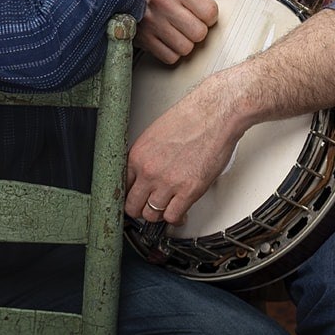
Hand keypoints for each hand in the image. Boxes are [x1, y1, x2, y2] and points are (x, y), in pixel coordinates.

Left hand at [125, 81, 239, 225]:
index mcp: (137, 155)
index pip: (121, 186)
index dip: (128, 195)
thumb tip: (145, 171)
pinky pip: (173, 217)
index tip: (133, 198)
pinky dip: (176, 219)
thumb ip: (146, 156)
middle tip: (146, 209)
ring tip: (165, 210)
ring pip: (151, 215)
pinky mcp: (189, 191)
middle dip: (139, 209)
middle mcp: (149, 171)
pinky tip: (180, 213)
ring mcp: (168, 182)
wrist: (212, 116)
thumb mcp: (154, 135)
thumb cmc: (189, 118)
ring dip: (158, 215)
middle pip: (132, 205)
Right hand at [137, 0, 246, 62]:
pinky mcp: (143, 38)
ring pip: (186, 48)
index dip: (209, 16)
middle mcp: (162, 0)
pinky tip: (167, 39)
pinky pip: (171, 57)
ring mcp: (151, 21)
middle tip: (188, 22)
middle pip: (199, 33)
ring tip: (178, 30)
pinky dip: (172, 52)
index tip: (200, 11)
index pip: (210, 13)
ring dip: (186, 42)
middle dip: (198, 30)